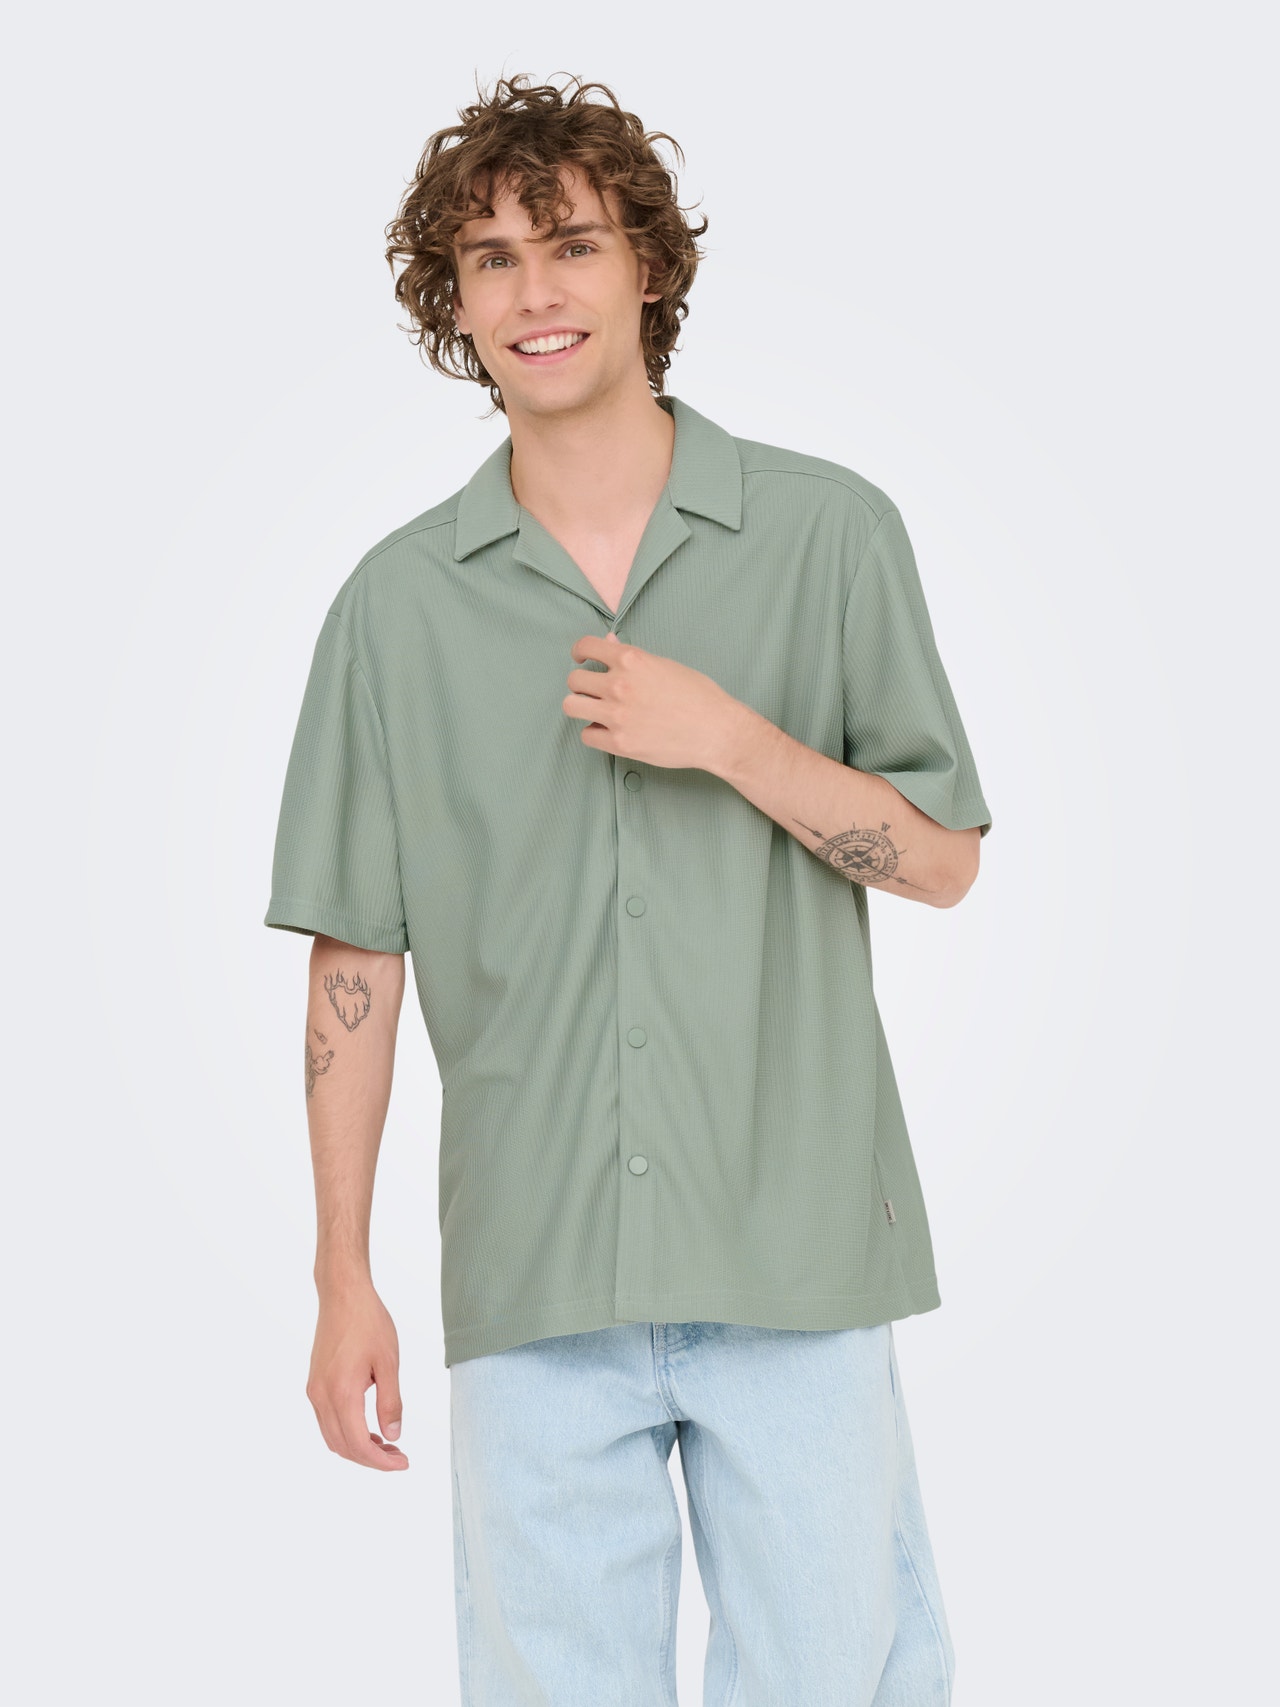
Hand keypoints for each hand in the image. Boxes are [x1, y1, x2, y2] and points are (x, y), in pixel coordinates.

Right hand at [306, 1283, 408, 1470]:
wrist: (342, 1294)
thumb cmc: (368, 1322)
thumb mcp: (388, 1362)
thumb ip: (391, 1402)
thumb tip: (393, 1435)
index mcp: (341, 1392)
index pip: (358, 1444)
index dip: (380, 1461)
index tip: (402, 1463)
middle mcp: (321, 1396)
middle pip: (342, 1446)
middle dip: (370, 1458)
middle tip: (398, 1455)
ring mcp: (314, 1391)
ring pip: (332, 1437)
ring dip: (357, 1447)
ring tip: (386, 1443)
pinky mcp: (314, 1384)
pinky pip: (327, 1421)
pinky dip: (346, 1432)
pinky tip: (368, 1426)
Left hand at [564, 631, 748, 771]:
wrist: (717, 731)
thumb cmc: (699, 696)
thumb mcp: (666, 665)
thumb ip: (632, 657)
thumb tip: (609, 643)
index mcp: (632, 660)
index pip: (586, 646)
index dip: (579, 652)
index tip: (581, 659)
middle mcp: (619, 685)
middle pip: (574, 680)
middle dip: (582, 684)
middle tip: (594, 691)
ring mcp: (617, 715)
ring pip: (571, 706)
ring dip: (582, 707)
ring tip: (597, 711)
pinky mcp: (619, 743)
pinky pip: (587, 735)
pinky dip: (596, 733)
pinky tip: (610, 731)